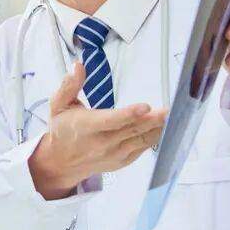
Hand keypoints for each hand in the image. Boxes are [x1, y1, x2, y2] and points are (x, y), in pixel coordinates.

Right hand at [28, 62, 167, 199]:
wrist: (61, 162)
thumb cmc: (62, 131)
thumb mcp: (58, 106)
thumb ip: (68, 86)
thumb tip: (77, 66)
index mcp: (86, 127)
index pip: (110, 121)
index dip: (129, 114)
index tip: (145, 106)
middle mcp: (101, 143)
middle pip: (132, 130)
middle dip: (153, 120)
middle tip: (169, 109)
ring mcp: (114, 154)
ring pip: (141, 140)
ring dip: (158, 128)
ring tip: (171, 116)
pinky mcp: (122, 161)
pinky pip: (142, 148)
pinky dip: (154, 137)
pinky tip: (163, 126)